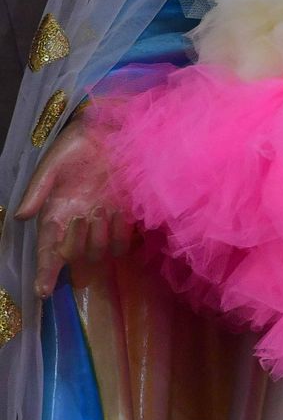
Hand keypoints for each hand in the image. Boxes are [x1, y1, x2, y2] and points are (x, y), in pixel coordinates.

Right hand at [14, 111, 132, 297]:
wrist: (116, 129)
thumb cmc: (79, 145)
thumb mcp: (54, 163)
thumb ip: (38, 189)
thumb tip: (20, 216)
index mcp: (57, 212)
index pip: (47, 250)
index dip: (44, 272)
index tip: (42, 290)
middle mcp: (79, 222)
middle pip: (75, 254)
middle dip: (78, 244)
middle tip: (82, 217)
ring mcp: (103, 221)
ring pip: (100, 251)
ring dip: (101, 238)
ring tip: (104, 211)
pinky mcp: (126, 217)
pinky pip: (124, 242)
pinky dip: (123, 235)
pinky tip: (122, 214)